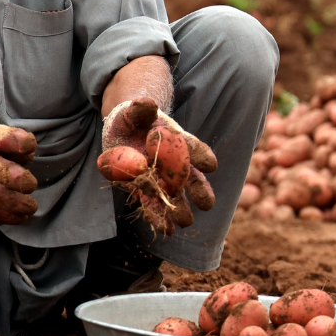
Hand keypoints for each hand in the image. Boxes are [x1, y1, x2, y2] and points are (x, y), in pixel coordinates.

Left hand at [99, 97, 217, 234]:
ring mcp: (160, 178)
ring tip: (187, 222)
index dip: (201, 155)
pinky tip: (167, 230)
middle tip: (207, 204)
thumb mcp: (134, 111)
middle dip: (197, 190)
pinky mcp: (144, 189)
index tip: (211, 165)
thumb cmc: (133, 118)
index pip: (192, 147)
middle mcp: (173, 162)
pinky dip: (158, 216)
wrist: (124, 130)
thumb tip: (145, 104)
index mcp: (176, 141)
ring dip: (180, 208)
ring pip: (174, 194)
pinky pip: (152, 204)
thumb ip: (140, 109)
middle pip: (189, 177)